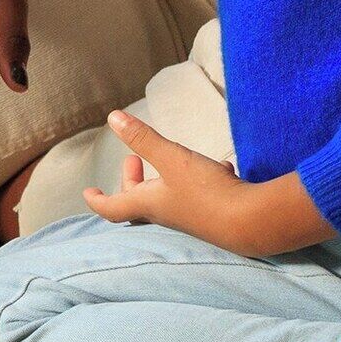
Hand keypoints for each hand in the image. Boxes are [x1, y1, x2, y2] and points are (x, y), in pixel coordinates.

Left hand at [80, 111, 329, 256]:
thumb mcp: (172, 158)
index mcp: (150, 204)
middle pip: (141, 201)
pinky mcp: (214, 215)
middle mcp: (168, 214)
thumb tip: (112, 118)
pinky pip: (201, 196)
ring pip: (170, 198)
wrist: (252, 223)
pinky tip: (221, 167)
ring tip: (174, 157)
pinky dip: (202, 179)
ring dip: (166, 177)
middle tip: (133, 161)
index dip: (98, 200)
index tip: (88, 192)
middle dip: (134, 180)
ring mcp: (191, 217)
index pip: (114, 207)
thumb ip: (143, 139)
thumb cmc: (206, 193)